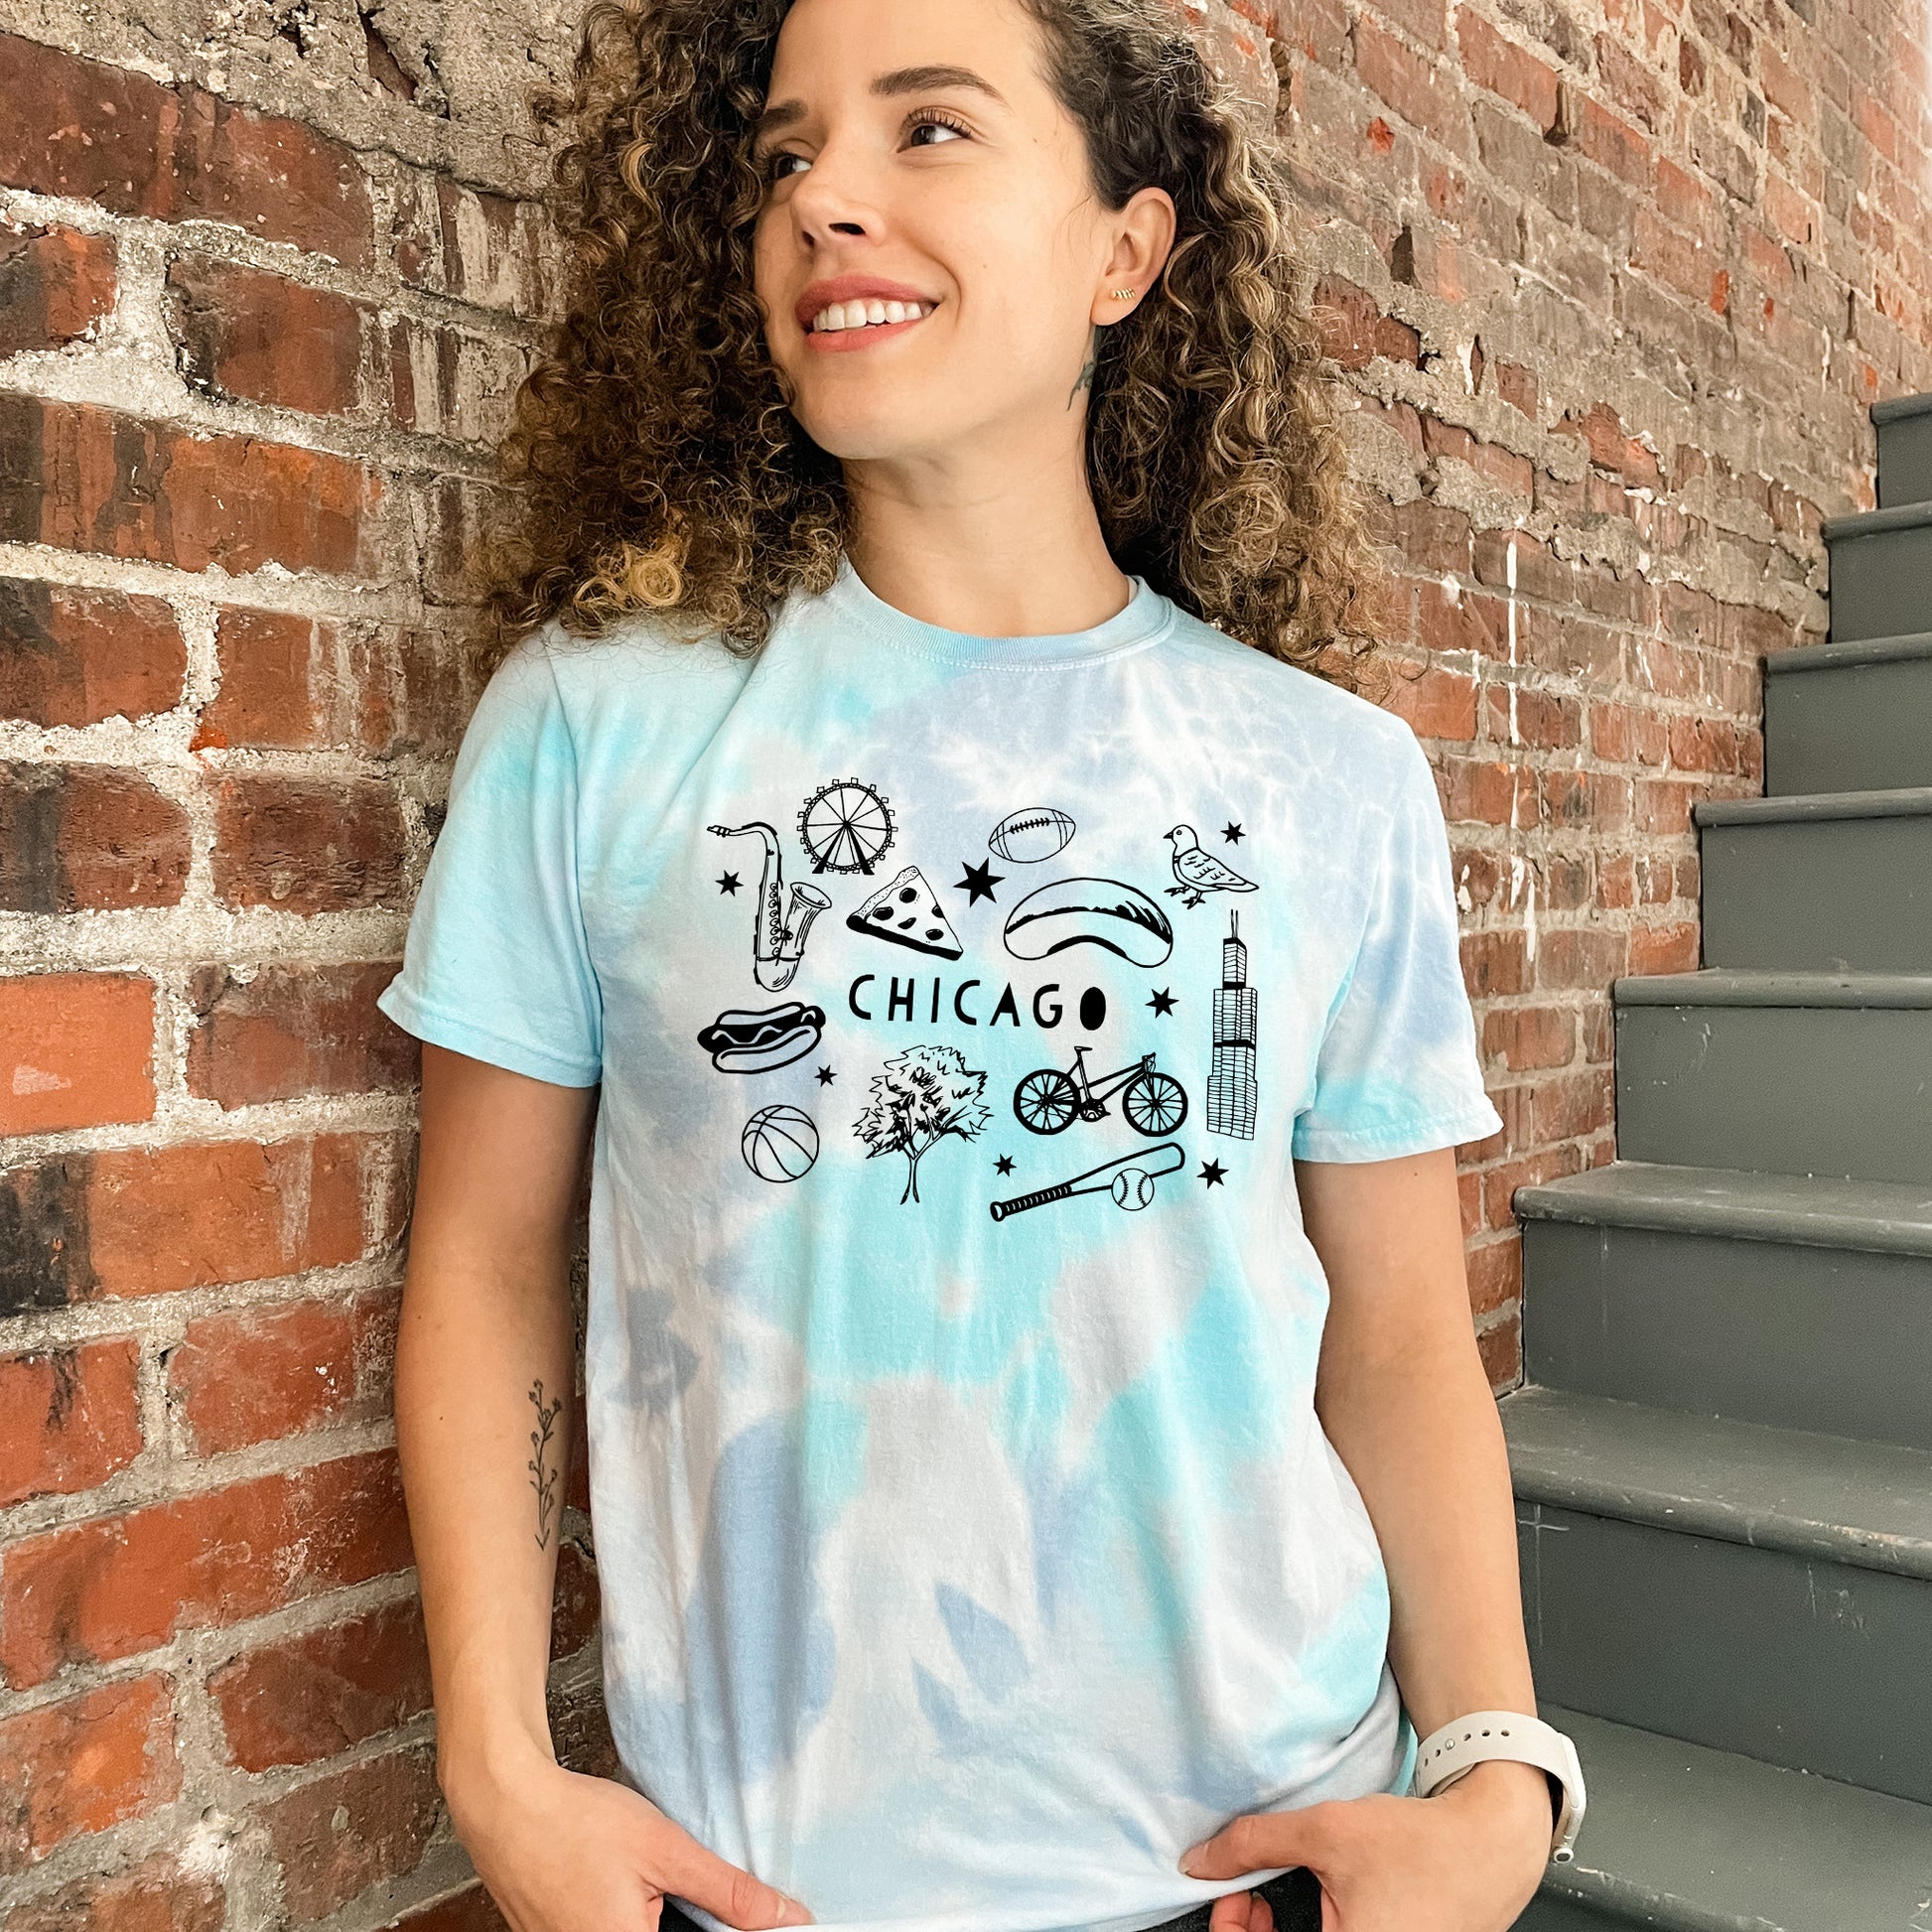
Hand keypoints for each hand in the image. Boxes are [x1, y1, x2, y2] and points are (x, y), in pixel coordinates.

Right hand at [443, 1741, 814, 1931]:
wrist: (505, 1802)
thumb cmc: (577, 1822)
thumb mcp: (666, 1850)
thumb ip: (730, 1892)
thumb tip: (789, 1918)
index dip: (719, 1926)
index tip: (736, 1908)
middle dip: (689, 1919)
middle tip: (673, 1881)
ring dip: (659, 1914)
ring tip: (643, 1877)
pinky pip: (610, 1930)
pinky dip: (627, 1912)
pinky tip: (622, 1882)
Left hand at [1177, 1759, 1553, 1931]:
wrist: (1491, 1843)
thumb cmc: (1423, 1844)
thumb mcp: (1327, 1831)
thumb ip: (1254, 1845)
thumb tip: (1202, 1862)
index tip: (1228, 1897)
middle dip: (1255, 1929)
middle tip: (1247, 1891)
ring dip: (1281, 1929)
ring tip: (1277, 1888)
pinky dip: (1314, 1929)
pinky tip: (1311, 1900)